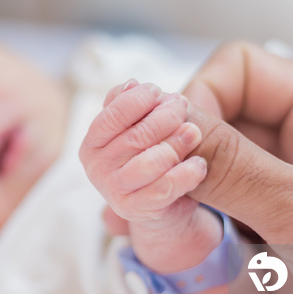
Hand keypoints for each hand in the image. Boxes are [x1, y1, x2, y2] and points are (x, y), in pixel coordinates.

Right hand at [79, 81, 205, 229]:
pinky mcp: (136, 210)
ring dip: (176, 144)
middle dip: (164, 117)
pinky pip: (164, 189)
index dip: (139, 100)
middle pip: (135, 136)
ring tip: (195, 133)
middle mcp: (96, 168)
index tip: (161, 92)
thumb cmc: (148, 157)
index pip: (112, 115)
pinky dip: (185, 174)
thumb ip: (130, 105)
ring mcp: (114, 191)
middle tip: (183, 107)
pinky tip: (200, 164)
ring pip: (149, 162)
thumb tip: (132, 83)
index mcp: (92, 143)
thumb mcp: (136, 127)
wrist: (159, 205)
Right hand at [81, 80, 275, 293]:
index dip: (193, 96)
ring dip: (164, 182)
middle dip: (165, 141)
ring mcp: (287, 190)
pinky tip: (147, 232)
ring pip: (211, 166)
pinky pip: (221, 213)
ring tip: (119, 211)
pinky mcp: (278, 233)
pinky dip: (183, 218)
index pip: (236, 70)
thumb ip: (236, 164)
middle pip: (216, 116)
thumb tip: (173, 116)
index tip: (169, 138)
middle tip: (123, 172)